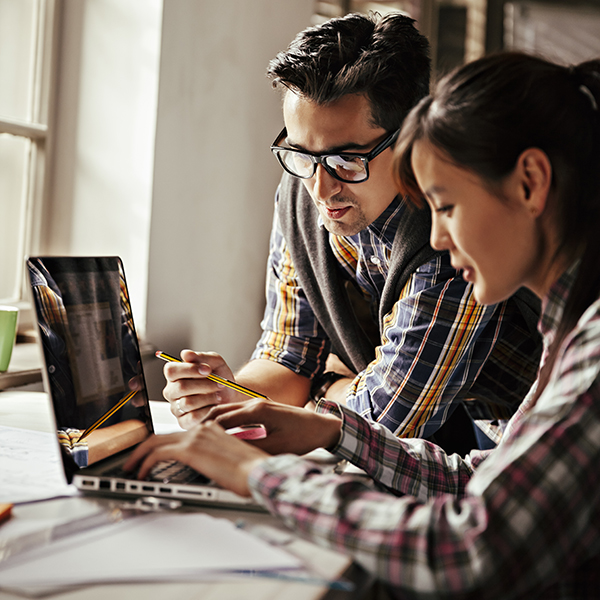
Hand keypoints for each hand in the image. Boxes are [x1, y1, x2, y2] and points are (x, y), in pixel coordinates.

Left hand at [123, 422, 267, 496]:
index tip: (151, 455)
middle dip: (142, 448)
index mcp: (212, 430)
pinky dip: (144, 463)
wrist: (258, 472)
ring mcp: (195, 437)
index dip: (160, 444)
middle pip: (162, 434)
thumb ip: (216, 457)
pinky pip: (157, 454)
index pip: (178, 434)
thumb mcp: (231, 459)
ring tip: (131, 469)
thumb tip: (207, 468)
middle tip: (132, 461)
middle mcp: (202, 429)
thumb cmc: (251, 471)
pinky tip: (141, 474)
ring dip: (138, 456)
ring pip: (154, 441)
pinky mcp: (190, 450)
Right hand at [162, 350, 243, 428]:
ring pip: (188, 403)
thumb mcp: (215, 362)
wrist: (230, 393)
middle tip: (219, 383)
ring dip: (208, 397)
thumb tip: (186, 354)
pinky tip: (214, 404)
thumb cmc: (219, 376)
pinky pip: (192, 417)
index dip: (190, 369)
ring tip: (219, 394)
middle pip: (181, 387)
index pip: (171, 370)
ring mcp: (176, 407)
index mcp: (174, 374)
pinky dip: (207, 410)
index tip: (208, 369)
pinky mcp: (184, 422)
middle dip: (204, 385)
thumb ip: (202, 357)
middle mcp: (171, 391)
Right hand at [202, 398, 342, 455]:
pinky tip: (218, 435)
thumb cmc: (303, 436)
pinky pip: (236, 414)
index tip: (189, 441)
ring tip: (197, 438)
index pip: (221, 419)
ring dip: (212, 422)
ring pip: (226, 411)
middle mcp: (255, 403)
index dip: (204, 431)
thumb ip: (251, 449)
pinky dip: (223, 423)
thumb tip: (229, 456)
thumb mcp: (276, 447)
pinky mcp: (262, 410)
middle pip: (219, 411)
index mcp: (256, 410)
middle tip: (186, 439)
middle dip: (202, 425)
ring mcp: (258, 405)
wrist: (323, 426)